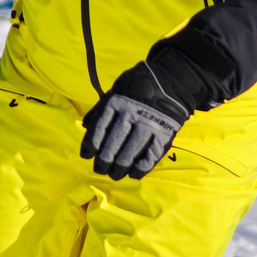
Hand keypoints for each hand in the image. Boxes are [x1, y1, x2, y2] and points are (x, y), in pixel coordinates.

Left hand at [79, 63, 190, 179]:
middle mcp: (131, 114)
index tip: (86, 156)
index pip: (100, 128)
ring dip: (120, 168)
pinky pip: (150, 156)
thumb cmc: (137, 87)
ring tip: (115, 175)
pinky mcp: (164, 134)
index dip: (91, 145)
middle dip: (104, 160)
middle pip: (114, 143)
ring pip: (130, 152)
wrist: (170, 81)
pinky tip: (134, 174)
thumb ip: (101, 109)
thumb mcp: (115, 90)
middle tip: (100, 169)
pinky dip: (141, 168)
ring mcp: (148, 125)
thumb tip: (85, 127)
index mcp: (116, 102)